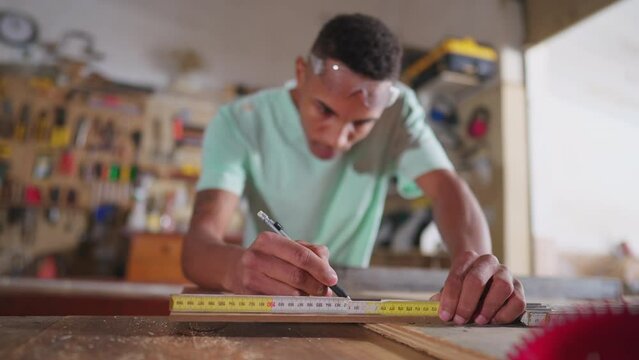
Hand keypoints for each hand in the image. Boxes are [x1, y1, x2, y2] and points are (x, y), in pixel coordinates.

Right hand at [222, 231, 337, 295]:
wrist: (235, 268)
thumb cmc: (270, 257)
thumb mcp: (288, 247)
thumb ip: (312, 253)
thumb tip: (328, 273)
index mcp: (268, 240)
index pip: (300, 255)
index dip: (320, 268)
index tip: (332, 279)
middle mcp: (256, 257)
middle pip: (296, 275)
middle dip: (316, 285)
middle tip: (326, 291)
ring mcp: (250, 276)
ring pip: (290, 292)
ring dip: (306, 296)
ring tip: (310, 293)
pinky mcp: (249, 294)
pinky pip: (280, 302)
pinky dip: (294, 303)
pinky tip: (297, 299)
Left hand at [432, 251, 524, 324]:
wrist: (486, 275)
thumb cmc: (465, 284)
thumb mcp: (452, 286)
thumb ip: (444, 295)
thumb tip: (435, 304)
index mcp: (468, 259)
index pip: (456, 277)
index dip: (449, 298)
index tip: (445, 315)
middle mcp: (489, 262)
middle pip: (477, 280)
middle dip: (466, 303)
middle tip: (460, 320)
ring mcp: (506, 273)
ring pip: (502, 287)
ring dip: (489, 307)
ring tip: (479, 320)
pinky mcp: (520, 288)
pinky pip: (518, 301)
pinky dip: (506, 314)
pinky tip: (494, 320)